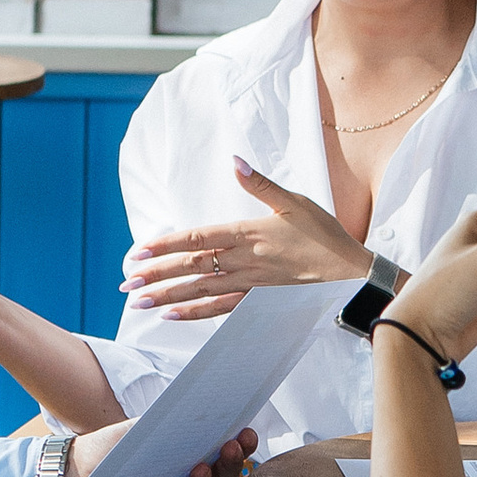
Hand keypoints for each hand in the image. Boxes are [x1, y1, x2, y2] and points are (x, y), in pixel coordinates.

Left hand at [59, 424, 257, 476]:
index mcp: (191, 463)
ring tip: (200, 468)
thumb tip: (202, 406)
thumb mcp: (142, 430)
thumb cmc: (111, 450)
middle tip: (232, 445)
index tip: (247, 431)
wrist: (73, 472)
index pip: (223, 456)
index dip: (239, 446)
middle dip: (229, 464)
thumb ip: (170, 422)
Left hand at [123, 158, 365, 317]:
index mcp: (248, 233)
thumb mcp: (295, 202)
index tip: (137, 252)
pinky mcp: (259, 304)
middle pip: (190, 267)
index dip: (165, 245)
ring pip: (200, 291)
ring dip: (167, 297)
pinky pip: (220, 310)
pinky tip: (173, 315)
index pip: (196, 238)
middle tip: (126, 284)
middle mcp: (244, 261)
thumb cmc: (324, 236)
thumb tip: (236, 161)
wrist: (351, 276)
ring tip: (138, 302)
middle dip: (156, 275)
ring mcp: (250, 286)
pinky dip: (195, 314)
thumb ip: (260, 184)